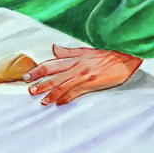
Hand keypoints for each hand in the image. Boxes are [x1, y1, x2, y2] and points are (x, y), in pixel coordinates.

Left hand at [25, 45, 141, 105]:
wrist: (127, 56)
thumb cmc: (108, 53)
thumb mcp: (86, 50)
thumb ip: (69, 51)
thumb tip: (54, 48)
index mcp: (75, 57)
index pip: (51, 64)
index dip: (38, 70)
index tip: (27, 76)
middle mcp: (77, 66)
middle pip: (54, 75)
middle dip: (40, 83)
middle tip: (29, 90)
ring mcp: (84, 76)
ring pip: (63, 85)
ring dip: (51, 94)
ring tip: (42, 101)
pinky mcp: (92, 84)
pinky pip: (76, 92)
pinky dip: (67, 98)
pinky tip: (60, 104)